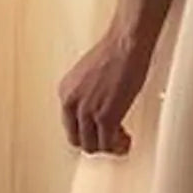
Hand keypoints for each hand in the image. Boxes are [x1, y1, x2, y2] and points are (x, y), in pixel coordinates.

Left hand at [58, 27, 153, 157]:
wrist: (126, 45)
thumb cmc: (114, 52)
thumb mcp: (88, 76)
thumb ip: (86, 95)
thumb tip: (95, 108)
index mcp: (65, 91)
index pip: (69, 125)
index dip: (86, 132)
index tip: (98, 132)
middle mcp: (72, 103)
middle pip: (77, 139)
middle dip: (95, 143)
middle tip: (110, 140)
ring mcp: (87, 111)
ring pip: (92, 146)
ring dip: (108, 146)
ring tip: (120, 142)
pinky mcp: (106, 117)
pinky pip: (108, 143)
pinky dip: (118, 146)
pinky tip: (125, 142)